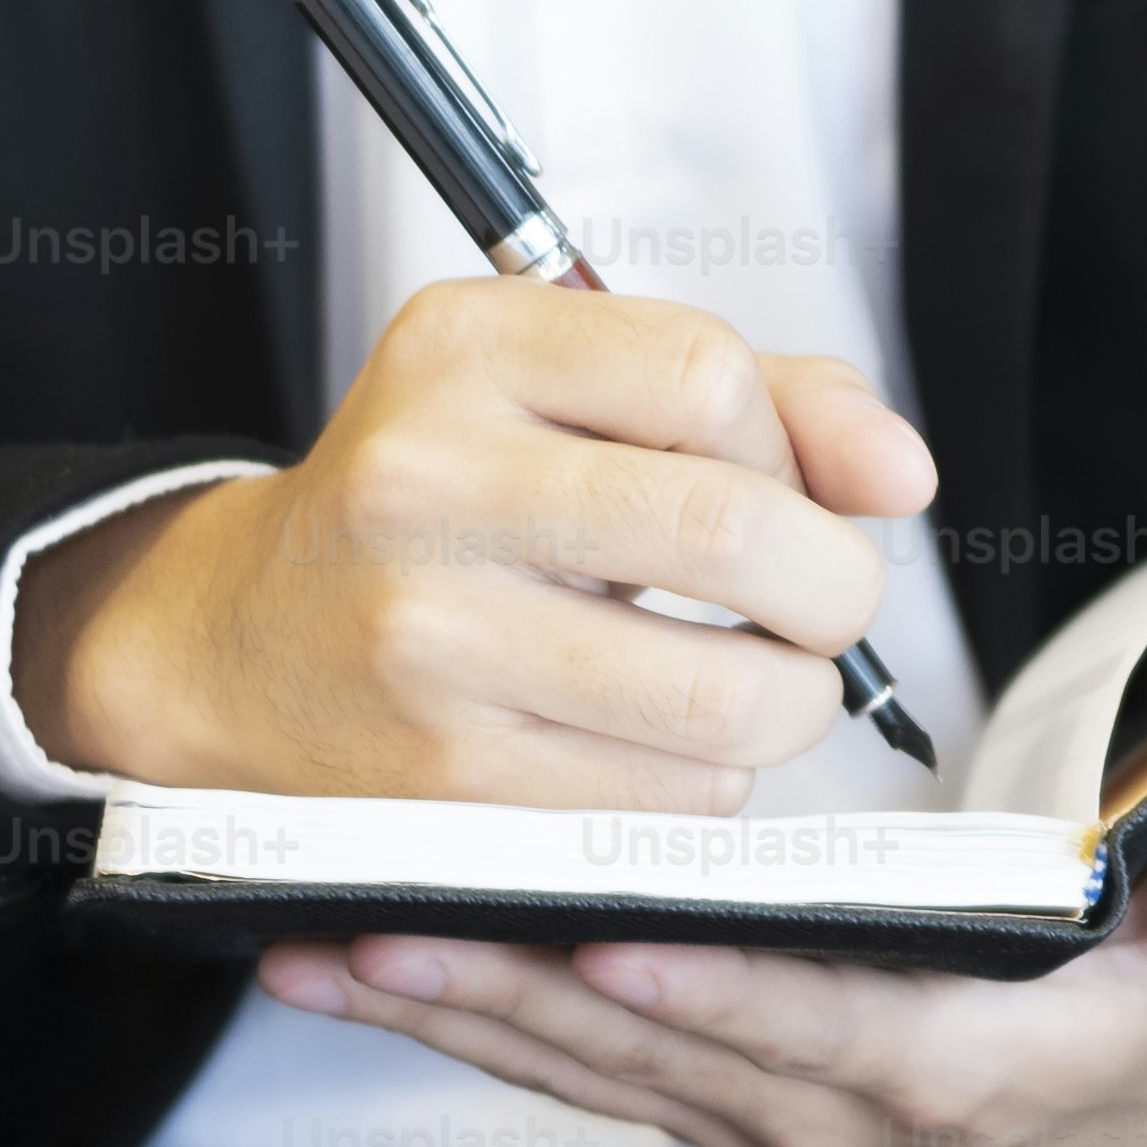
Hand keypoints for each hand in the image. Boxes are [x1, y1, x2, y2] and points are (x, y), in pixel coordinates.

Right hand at [20, 280, 935, 809]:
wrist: (242, 646)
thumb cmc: (455, 504)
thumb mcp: (573, 395)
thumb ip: (769, 399)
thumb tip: (903, 475)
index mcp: (464, 350)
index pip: (711, 375)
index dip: (787, 446)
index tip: (770, 485)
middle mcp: (426, 482)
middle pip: (737, 534)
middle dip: (833, 587)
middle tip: (821, 605)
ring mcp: (428, 638)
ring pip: (726, 695)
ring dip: (789, 702)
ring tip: (755, 679)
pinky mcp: (446, 778)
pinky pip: (670, 796)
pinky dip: (707, 779)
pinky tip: (654, 741)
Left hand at [258, 729, 1146, 1146]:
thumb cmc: (1141, 1039)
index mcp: (947, 1067)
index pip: (819, 1029)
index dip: (720, 994)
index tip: (620, 942)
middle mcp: (822, 1108)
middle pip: (648, 1052)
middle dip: (504, 989)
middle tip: (372, 928)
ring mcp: (748, 1115)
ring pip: (576, 1066)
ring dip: (444, 1012)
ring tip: (310, 949)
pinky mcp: (698, 1101)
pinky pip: (565, 1069)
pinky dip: (460, 1025)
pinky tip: (356, 973)